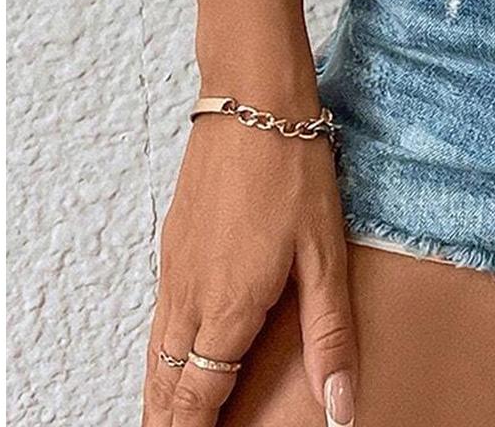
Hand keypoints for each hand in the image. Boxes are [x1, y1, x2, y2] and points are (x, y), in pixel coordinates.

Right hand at [143, 115, 355, 426]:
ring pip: (155, 359)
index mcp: (227, 310)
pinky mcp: (173, 247)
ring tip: (170, 424)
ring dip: (159, 400)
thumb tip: (339, 408)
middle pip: (166, 391)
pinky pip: (157, 324)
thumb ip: (329, 337)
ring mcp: (174, 271)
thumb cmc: (294, 170)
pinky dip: (159, 360)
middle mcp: (189, 298)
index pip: (198, 403)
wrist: (250, 100)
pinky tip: (173, 363)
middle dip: (168, 426)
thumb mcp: (325, 255)